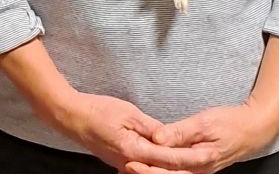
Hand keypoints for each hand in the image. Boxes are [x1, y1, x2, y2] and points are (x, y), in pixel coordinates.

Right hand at [53, 92, 212, 172]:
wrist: (70, 116)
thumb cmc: (96, 110)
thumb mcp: (128, 112)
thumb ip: (151, 127)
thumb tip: (169, 137)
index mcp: (134, 150)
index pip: (169, 157)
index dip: (190, 156)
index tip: (208, 153)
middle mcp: (130, 162)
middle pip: (164, 169)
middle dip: (185, 165)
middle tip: (206, 157)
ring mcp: (124, 163)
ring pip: (154, 169)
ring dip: (172, 165)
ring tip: (192, 159)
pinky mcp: (119, 160)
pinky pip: (144, 166)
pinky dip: (158, 164)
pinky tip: (168, 160)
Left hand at [125, 103, 278, 173]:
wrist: (255, 128)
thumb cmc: (231, 122)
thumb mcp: (204, 122)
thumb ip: (180, 131)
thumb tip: (158, 138)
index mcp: (201, 159)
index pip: (170, 165)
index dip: (149, 164)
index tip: (131, 160)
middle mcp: (201, 169)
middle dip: (147, 172)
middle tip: (126, 167)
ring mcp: (201, 169)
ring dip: (154, 172)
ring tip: (133, 167)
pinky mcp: (200, 166)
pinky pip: (179, 171)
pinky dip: (164, 169)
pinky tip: (151, 164)